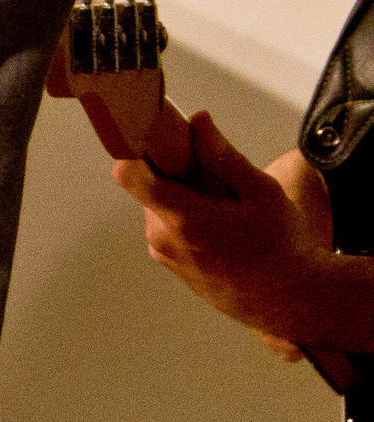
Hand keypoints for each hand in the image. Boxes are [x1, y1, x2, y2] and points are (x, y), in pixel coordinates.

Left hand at [115, 110, 334, 346]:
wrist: (293, 302)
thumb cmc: (283, 245)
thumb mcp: (263, 193)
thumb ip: (222, 156)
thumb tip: (196, 119)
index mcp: (182, 217)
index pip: (128, 173)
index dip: (139, 151)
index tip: (161, 142)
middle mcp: (162, 237)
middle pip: (149, 187)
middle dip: (175, 178)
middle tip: (217, 185)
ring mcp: (165, 255)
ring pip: (159, 208)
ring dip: (183, 202)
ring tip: (226, 215)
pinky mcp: (171, 266)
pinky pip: (168, 230)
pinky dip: (187, 223)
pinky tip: (222, 234)